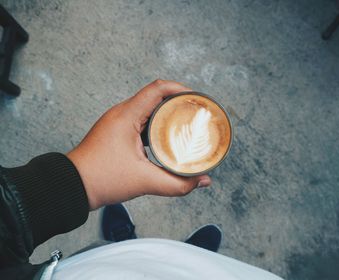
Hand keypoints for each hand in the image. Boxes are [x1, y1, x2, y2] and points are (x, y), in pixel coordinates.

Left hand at [67, 80, 211, 209]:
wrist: (72, 186)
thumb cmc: (100, 179)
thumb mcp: (145, 181)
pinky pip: (140, 119)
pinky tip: (166, 136)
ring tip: (185, 123)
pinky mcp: (116, 131)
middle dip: (177, 102)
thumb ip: (178, 183)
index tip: (196, 99)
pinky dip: (156, 124)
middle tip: (195, 113)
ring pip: (148, 108)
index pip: (158, 88)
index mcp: (127, 116)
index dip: (180, 89)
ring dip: (166, 113)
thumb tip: (202, 181)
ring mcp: (117, 122)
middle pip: (155, 96)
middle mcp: (121, 113)